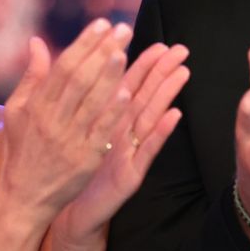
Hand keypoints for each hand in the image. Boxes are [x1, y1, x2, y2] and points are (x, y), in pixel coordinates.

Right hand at [0, 19, 135, 225]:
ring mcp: (68, 141)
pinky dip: (112, 113)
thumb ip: (31, 76)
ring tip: (124, 51)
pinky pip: (100, 133)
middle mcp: (51, 120)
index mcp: (36, 106)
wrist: (24, 197)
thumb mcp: (17, 112)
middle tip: (122, 29)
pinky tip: (126, 93)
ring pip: (90, 102)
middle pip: (79, 79)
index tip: (102, 24)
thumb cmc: (22, 150)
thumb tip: (37, 41)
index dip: (83, 43)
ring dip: (108, 76)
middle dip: (101, 51)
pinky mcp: (84, 161)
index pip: (62, 67)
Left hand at [55, 42, 189, 243]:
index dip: (143, 63)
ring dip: (168, 95)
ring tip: (183, 72)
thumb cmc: (71, 167)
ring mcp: (130, 152)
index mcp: (108, 118)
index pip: (128, 85)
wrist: (66, 208)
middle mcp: (123, 132)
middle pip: (145, 96)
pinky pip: (148, 150)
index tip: (159, 42)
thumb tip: (77, 66)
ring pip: (151, 117)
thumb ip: (78, 98)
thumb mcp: (74, 128)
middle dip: (162, 72)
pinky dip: (161, 133)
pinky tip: (174, 115)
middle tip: (181, 49)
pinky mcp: (131, 174)